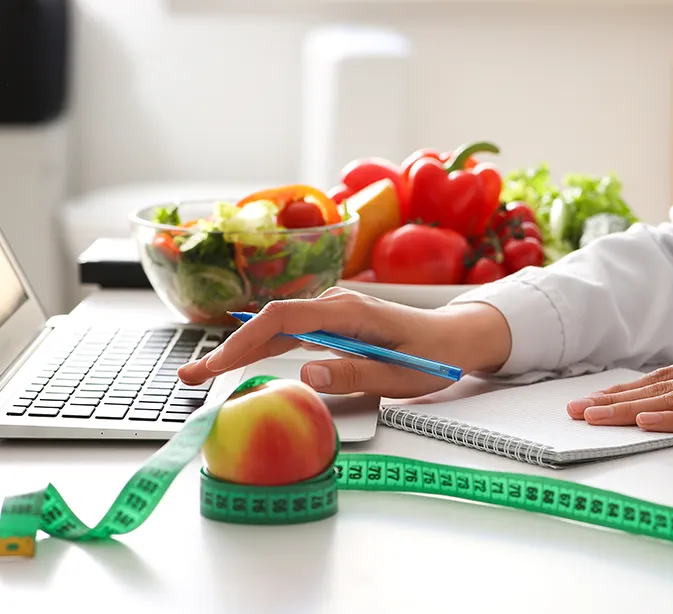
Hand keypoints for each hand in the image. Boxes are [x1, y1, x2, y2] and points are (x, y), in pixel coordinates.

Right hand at [178, 288, 511, 397]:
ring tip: (202, 375)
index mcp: (350, 311)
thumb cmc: (433, 357)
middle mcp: (336, 306)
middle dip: (229, 349)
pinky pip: (289, 334)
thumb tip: (307, 374)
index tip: (219, 365)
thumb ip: (356, 375)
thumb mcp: (400, 375)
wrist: (455, 339)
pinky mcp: (333, 325)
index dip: (247, 340)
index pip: (285, 318)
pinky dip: (261, 349)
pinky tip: (238, 363)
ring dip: (239, 350)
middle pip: (271, 322)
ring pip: (276, 328)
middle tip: (191, 378)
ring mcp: (332, 314)